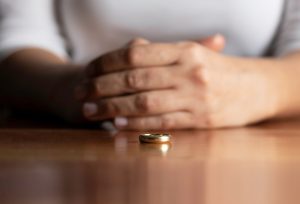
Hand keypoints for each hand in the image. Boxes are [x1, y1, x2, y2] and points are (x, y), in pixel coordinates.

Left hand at [75, 35, 275, 129]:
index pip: (135, 55)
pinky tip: (117, 125)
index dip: (106, 63)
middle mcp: (188, 72)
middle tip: (81, 93)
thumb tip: (129, 50)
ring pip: (143, 102)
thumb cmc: (217, 69)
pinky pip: (161, 123)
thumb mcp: (193, 52)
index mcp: (184, 50)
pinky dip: (136, 124)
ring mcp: (194, 97)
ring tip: (90, 111)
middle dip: (101, 87)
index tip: (88, 71)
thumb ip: (161, 53)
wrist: (255, 88)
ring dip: (112, 108)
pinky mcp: (199, 119)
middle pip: (134, 79)